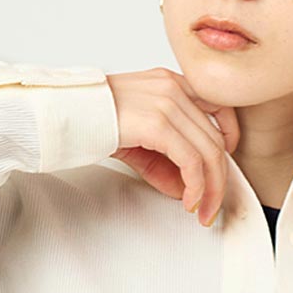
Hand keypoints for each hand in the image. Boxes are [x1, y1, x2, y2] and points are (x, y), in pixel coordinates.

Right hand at [107, 68, 239, 227]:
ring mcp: (167, 103)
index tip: (224, 162)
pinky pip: (191, 160)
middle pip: (215, 137)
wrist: (62, 113)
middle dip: (219, 179)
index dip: (230, 136)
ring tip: (203, 210)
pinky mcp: (157, 123)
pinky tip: (190, 200)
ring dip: (211, 189)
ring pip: (209, 151)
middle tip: (212, 205)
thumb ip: (164, 162)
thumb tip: (186, 190)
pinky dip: (196, 186)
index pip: (218, 105)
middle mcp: (173, 87)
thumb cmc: (91, 120)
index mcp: (170, 82)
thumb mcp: (136, 139)